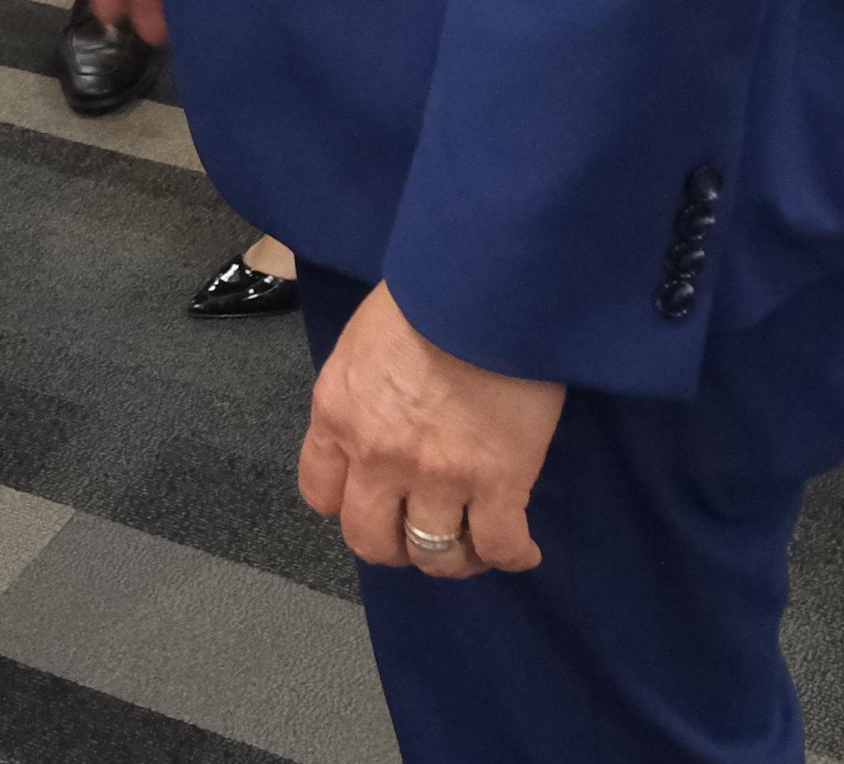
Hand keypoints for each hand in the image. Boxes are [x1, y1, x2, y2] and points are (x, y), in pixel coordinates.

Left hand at [299, 284, 563, 578]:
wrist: (486, 285)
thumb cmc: (430, 292)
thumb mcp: (366, 340)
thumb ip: (364, 391)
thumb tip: (384, 414)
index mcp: (338, 415)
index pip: (320, 493)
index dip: (349, 505)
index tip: (375, 502)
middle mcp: (377, 456)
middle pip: (371, 540)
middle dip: (396, 547)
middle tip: (422, 534)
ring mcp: (436, 476)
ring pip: (434, 555)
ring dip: (454, 558)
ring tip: (475, 546)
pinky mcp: (497, 482)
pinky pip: (499, 545)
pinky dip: (512, 556)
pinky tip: (522, 549)